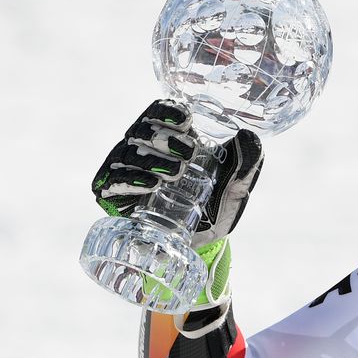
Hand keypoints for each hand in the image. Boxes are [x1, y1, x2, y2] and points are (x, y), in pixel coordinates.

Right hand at [91, 99, 263, 305]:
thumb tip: (248, 136)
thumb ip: (247, 163)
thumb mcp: (236, 187)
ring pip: (126, 152)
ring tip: (175, 173)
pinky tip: (150, 185)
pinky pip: (110, 181)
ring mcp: (125, 171)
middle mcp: (144, 150)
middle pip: (141, 129)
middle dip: (163, 137)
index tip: (186, 123)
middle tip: (188, 154)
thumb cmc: (214, 209)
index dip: (168, 112)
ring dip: (151, 159)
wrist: (199, 246)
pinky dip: (129, 180)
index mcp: (171, 139)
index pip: (159, 112)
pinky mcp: (112, 194)